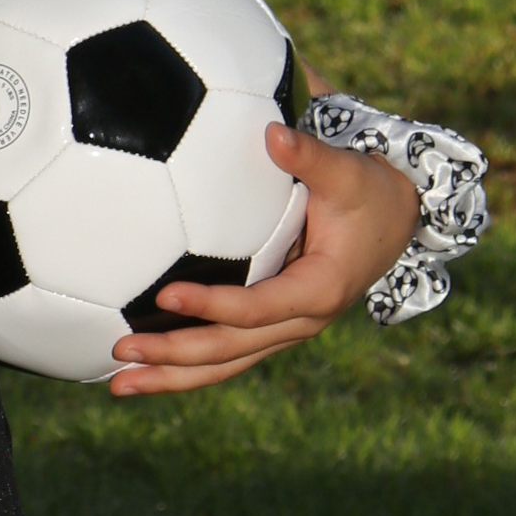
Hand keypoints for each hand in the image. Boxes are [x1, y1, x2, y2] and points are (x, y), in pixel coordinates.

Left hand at [107, 119, 418, 397]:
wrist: (397, 221)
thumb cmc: (369, 191)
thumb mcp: (348, 172)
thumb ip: (311, 155)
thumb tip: (273, 132)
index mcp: (318, 290)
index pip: (256, 307)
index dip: (211, 305)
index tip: (164, 296)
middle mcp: (301, 321)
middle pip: (231, 349)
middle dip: (176, 355)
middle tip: (122, 350)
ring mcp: (285, 329)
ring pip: (225, 364)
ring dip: (173, 375)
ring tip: (119, 383)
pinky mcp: (272, 327)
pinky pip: (227, 354)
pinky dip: (187, 366)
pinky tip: (144, 368)